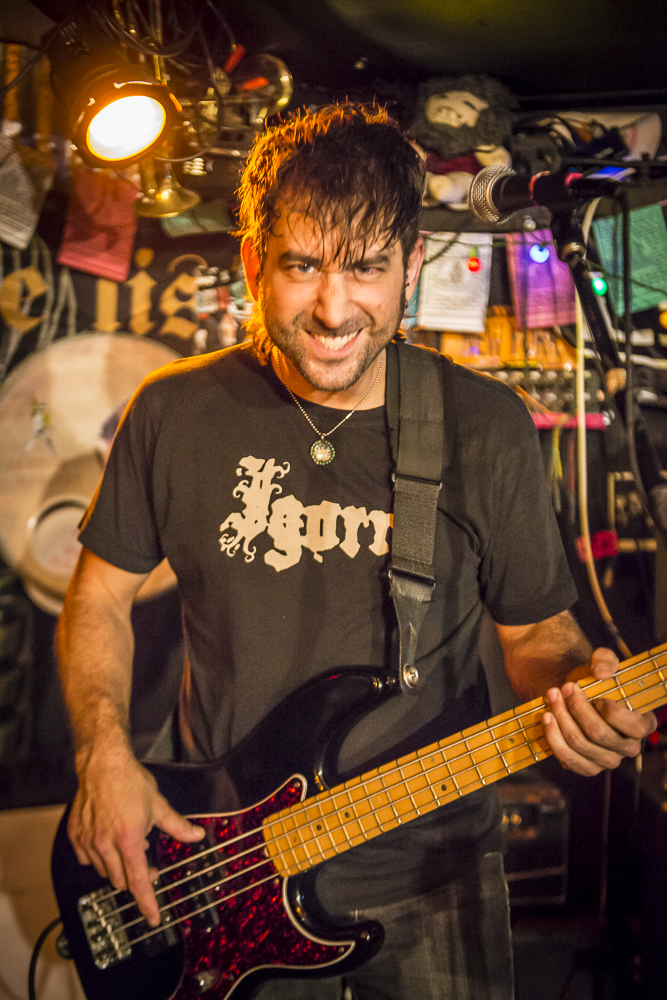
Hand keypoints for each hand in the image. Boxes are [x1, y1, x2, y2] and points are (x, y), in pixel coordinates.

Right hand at [68, 744, 204, 925]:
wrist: (102, 764)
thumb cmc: (130, 782)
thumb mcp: (159, 805)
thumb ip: (178, 826)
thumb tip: (197, 835)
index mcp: (129, 840)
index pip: (139, 882)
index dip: (147, 903)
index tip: (153, 918)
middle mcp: (106, 845)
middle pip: (122, 881)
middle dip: (138, 879)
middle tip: (150, 867)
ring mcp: (88, 842)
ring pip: (106, 872)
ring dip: (120, 868)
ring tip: (130, 847)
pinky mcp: (76, 836)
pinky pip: (88, 860)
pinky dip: (100, 859)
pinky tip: (109, 844)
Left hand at [542, 647, 657, 775]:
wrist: (571, 696)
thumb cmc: (592, 682)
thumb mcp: (599, 664)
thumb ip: (604, 660)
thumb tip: (602, 671)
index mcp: (642, 724)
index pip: (636, 727)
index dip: (613, 712)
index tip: (595, 696)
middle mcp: (628, 747)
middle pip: (600, 734)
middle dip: (577, 709)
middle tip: (563, 688)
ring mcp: (608, 760)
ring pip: (580, 744)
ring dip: (561, 719)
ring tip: (551, 698)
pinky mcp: (587, 767)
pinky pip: (568, 759)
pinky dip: (553, 737)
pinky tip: (547, 718)